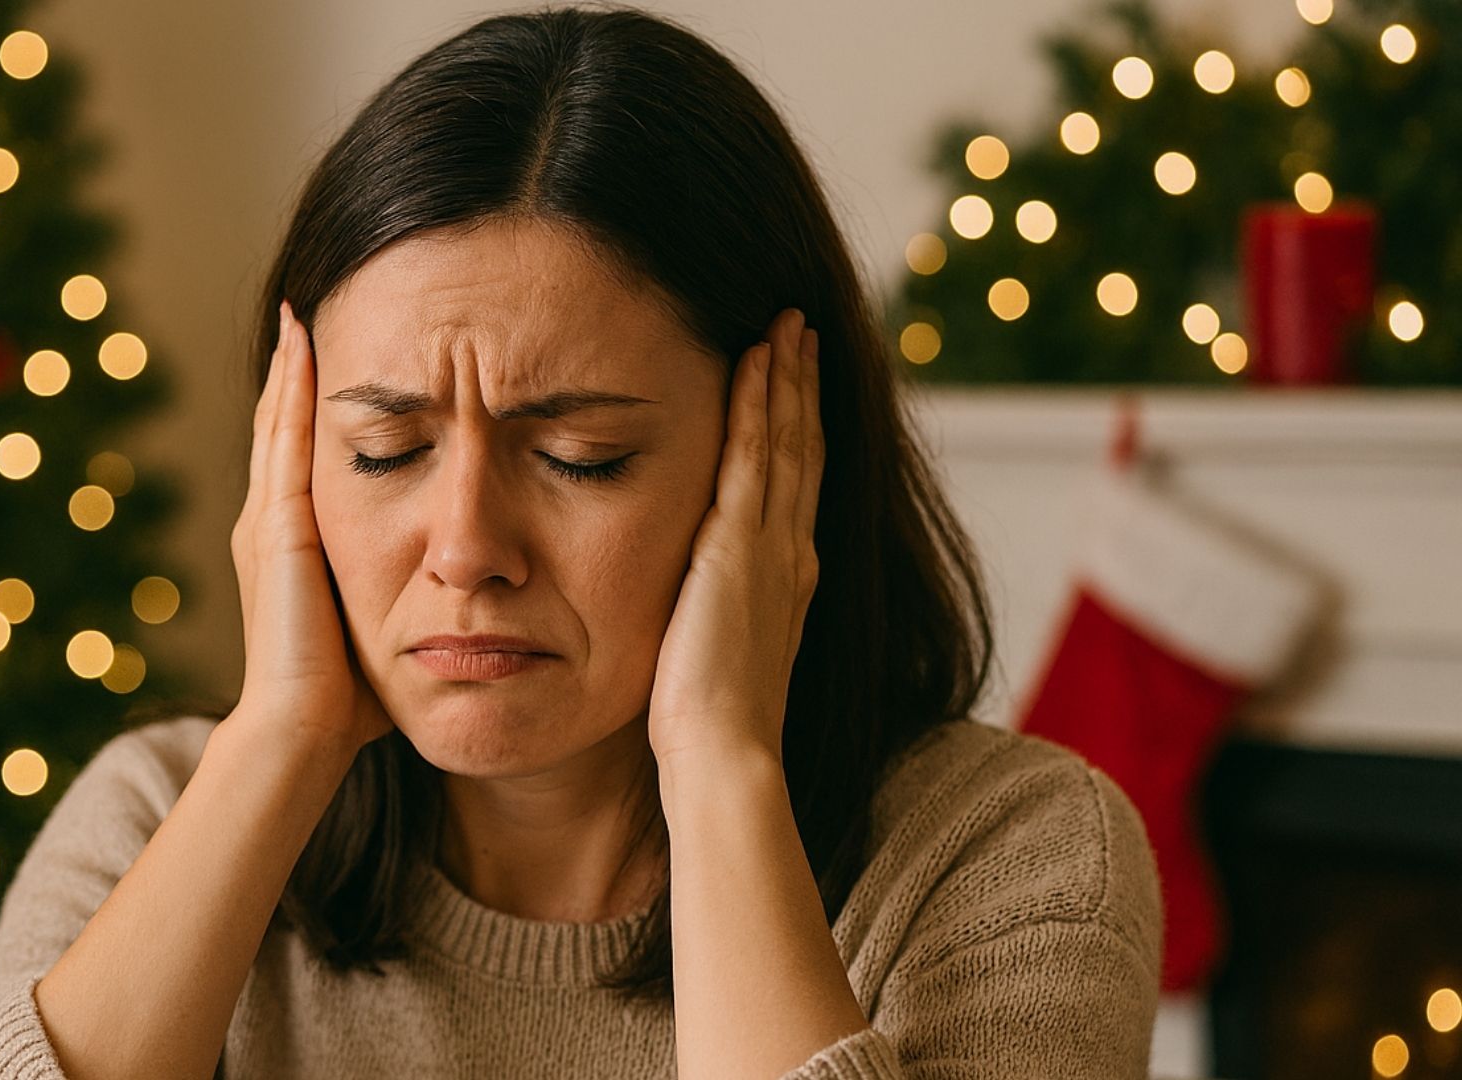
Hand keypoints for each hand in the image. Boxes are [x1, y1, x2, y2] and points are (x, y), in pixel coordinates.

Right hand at [228, 298, 395, 756]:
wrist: (301, 733)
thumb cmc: (350, 704)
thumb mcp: (386, 632)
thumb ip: (412, 603)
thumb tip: (466, 591)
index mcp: (294, 549)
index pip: (305, 462)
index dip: (315, 413)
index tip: (341, 365)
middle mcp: (269, 527)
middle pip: (284, 430)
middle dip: (298, 376)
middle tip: (312, 314)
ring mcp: (267, 523)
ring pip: (279, 424)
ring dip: (291, 368)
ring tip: (302, 314)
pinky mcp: (277, 527)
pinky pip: (286, 440)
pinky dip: (292, 390)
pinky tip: (303, 345)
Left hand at [647, 307, 822, 767]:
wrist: (723, 754)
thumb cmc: (707, 728)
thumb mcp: (712, 656)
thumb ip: (711, 619)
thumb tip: (691, 610)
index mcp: (786, 581)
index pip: (795, 487)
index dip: (798, 431)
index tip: (794, 384)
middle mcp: (792, 555)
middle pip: (803, 450)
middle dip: (801, 389)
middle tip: (801, 330)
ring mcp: (772, 546)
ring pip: (787, 440)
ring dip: (786, 378)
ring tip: (786, 325)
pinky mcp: (741, 545)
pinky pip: (756, 455)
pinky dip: (760, 402)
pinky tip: (756, 358)